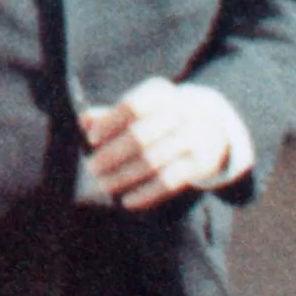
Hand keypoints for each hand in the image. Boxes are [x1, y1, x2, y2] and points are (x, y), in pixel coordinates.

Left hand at [78, 77, 247, 208]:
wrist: (211, 128)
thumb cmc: (163, 119)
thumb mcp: (142, 110)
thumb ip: (112, 115)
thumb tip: (84, 121)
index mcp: (161, 93)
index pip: (133, 107)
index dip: (110, 123)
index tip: (92, 139)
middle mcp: (181, 112)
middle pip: (141, 136)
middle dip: (112, 154)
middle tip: (92, 168)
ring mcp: (193, 138)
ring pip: (153, 161)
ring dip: (124, 176)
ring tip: (104, 185)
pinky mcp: (200, 164)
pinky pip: (169, 182)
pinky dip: (146, 194)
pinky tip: (127, 201)